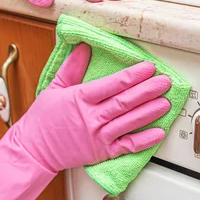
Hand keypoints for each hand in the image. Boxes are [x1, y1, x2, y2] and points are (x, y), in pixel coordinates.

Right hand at [16, 43, 170, 171]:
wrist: (33, 150)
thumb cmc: (43, 120)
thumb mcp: (54, 88)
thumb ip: (72, 68)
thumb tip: (84, 47)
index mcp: (80, 99)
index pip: (112, 84)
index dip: (132, 75)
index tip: (148, 67)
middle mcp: (91, 118)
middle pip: (125, 101)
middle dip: (147, 90)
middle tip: (164, 82)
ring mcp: (98, 136)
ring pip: (129, 121)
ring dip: (150, 112)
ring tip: (166, 102)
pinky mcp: (102, 152)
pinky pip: (127, 146)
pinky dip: (144, 140)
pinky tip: (158, 133)